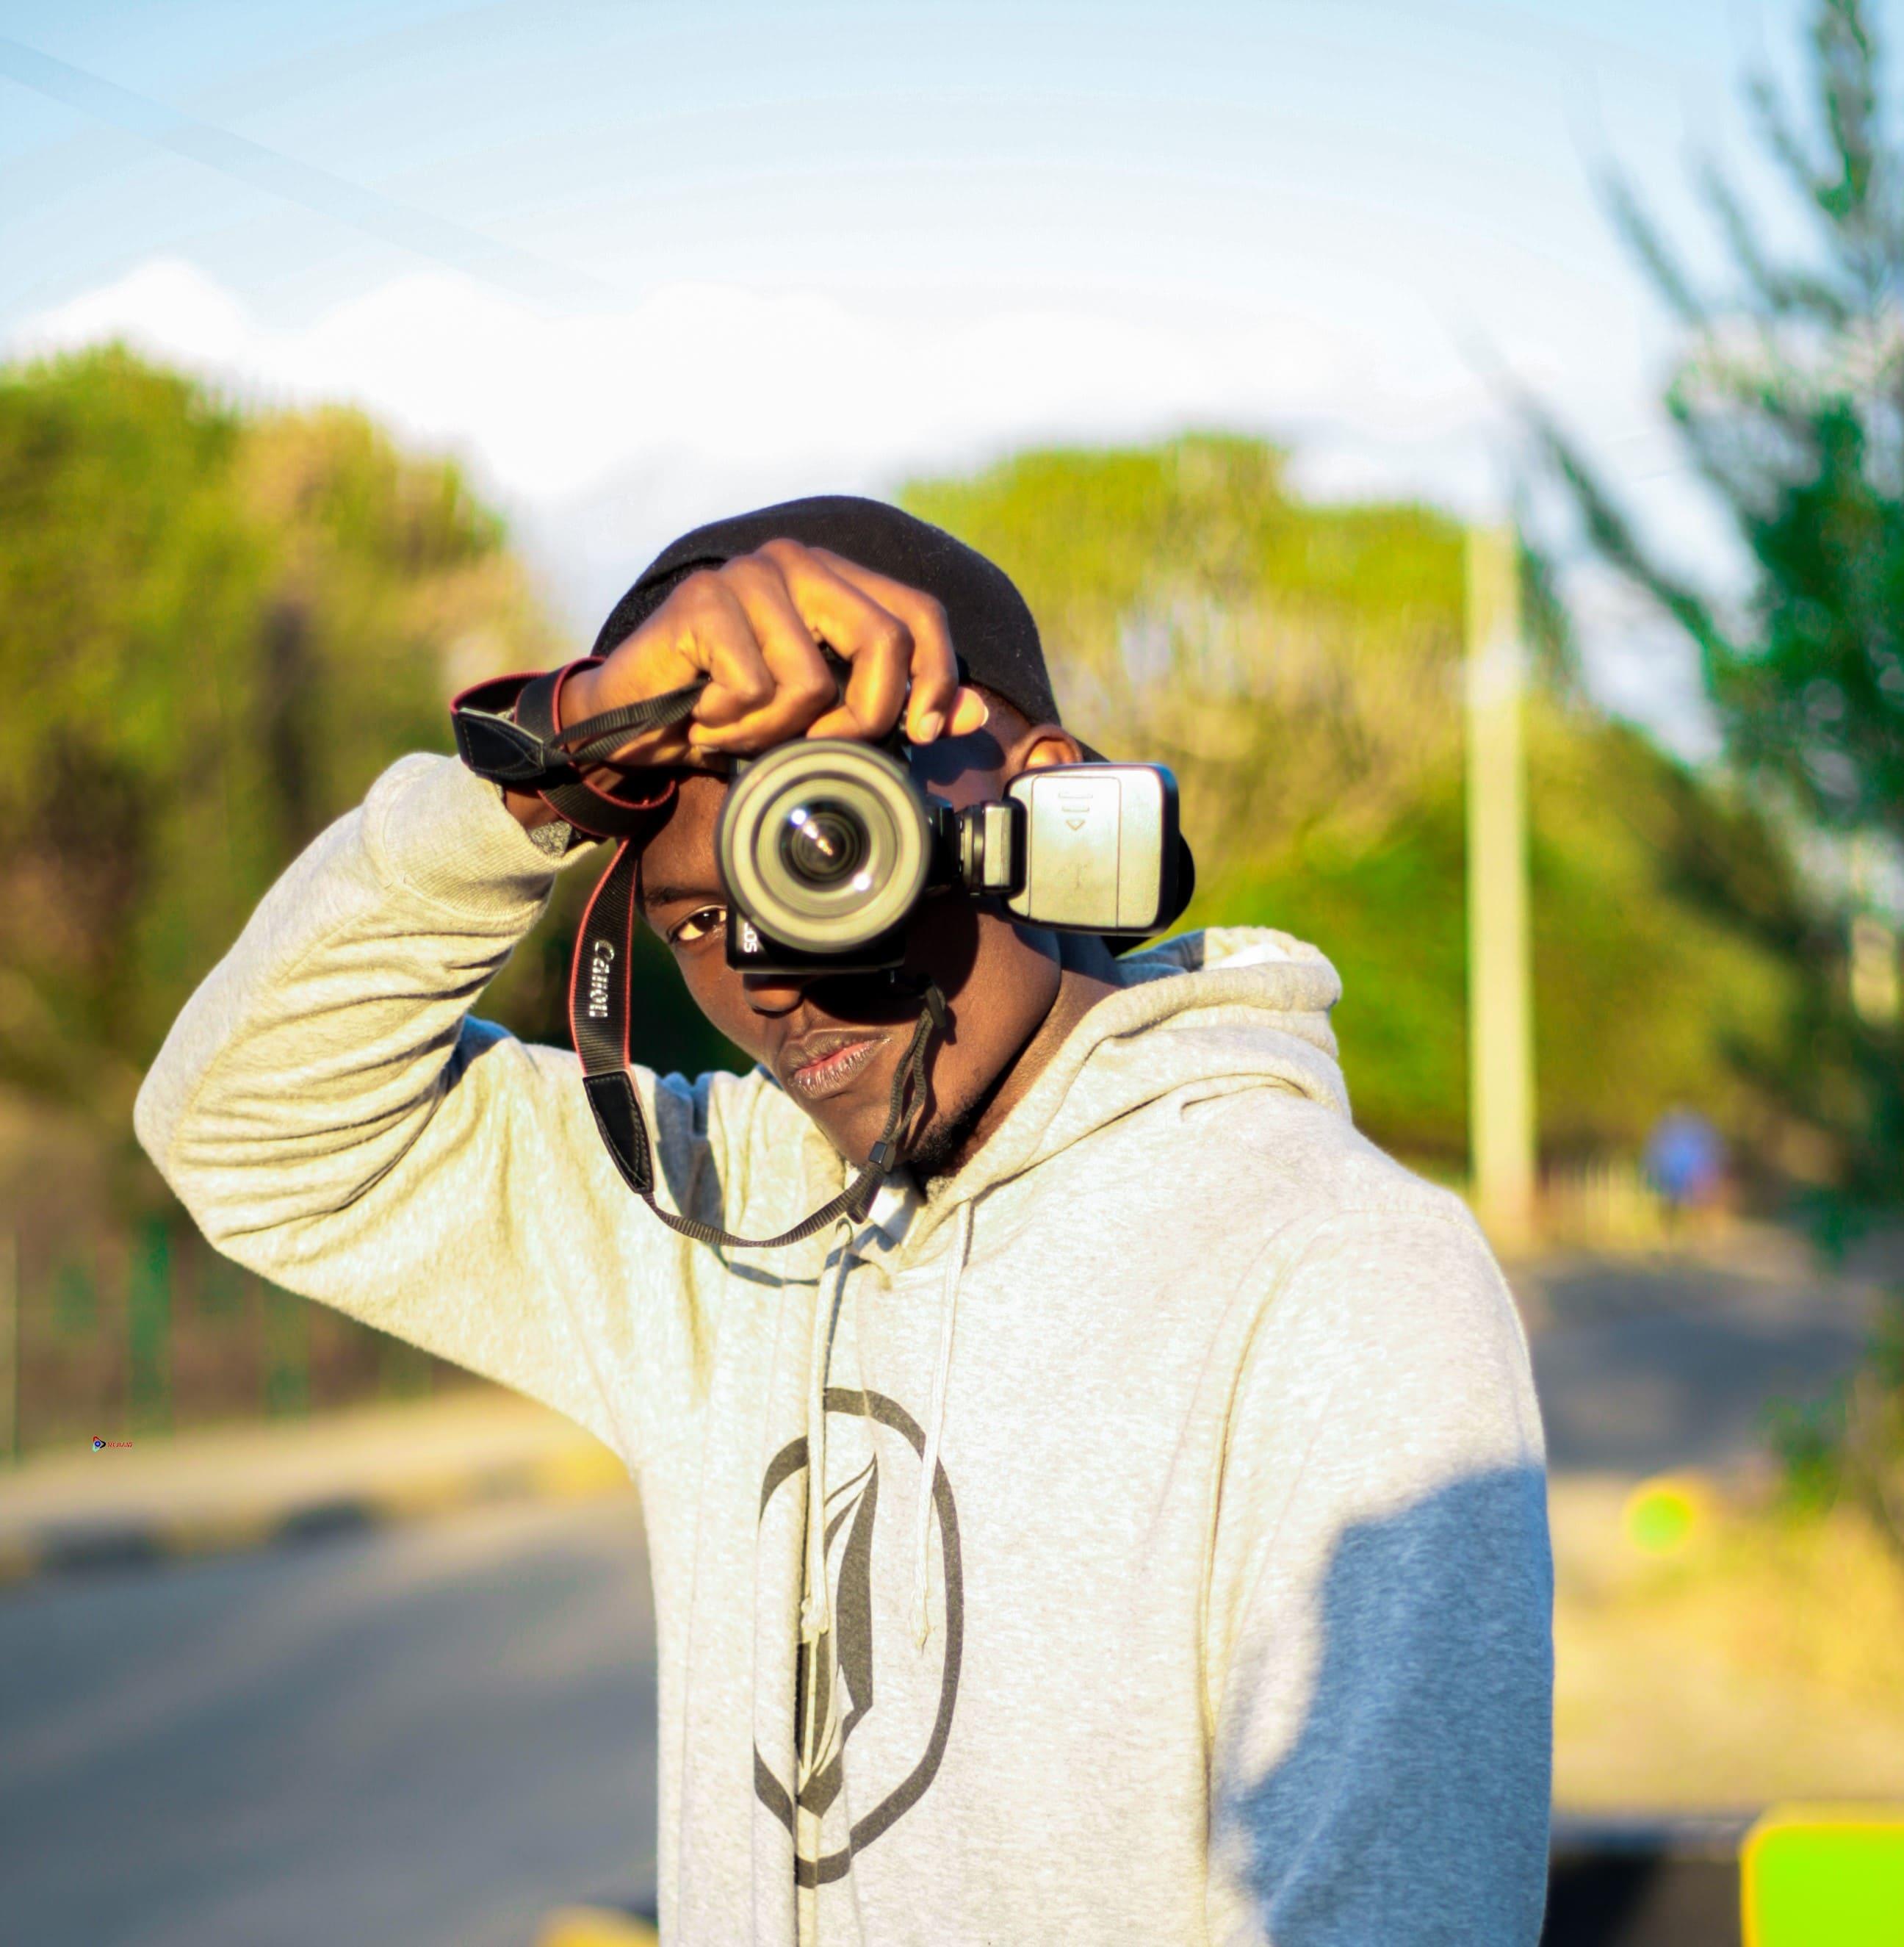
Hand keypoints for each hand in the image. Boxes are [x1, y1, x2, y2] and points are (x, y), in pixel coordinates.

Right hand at [558, 540, 988, 768]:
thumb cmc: (730, 714)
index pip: (922, 613)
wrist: (629, 722)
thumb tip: (979, 713)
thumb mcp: (824, 719)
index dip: (937, 679)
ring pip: (813, 679)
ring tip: (739, 729)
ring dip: (775, 733)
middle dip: (863, 718)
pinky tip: (705, 717)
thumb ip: (898, 708)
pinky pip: (755, 687)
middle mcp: (799, 561)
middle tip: (818, 747)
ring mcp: (749, 574)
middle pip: (884, 641)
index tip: (922, 735)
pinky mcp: (704, 599)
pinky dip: (733, 726)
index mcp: (837, 579)